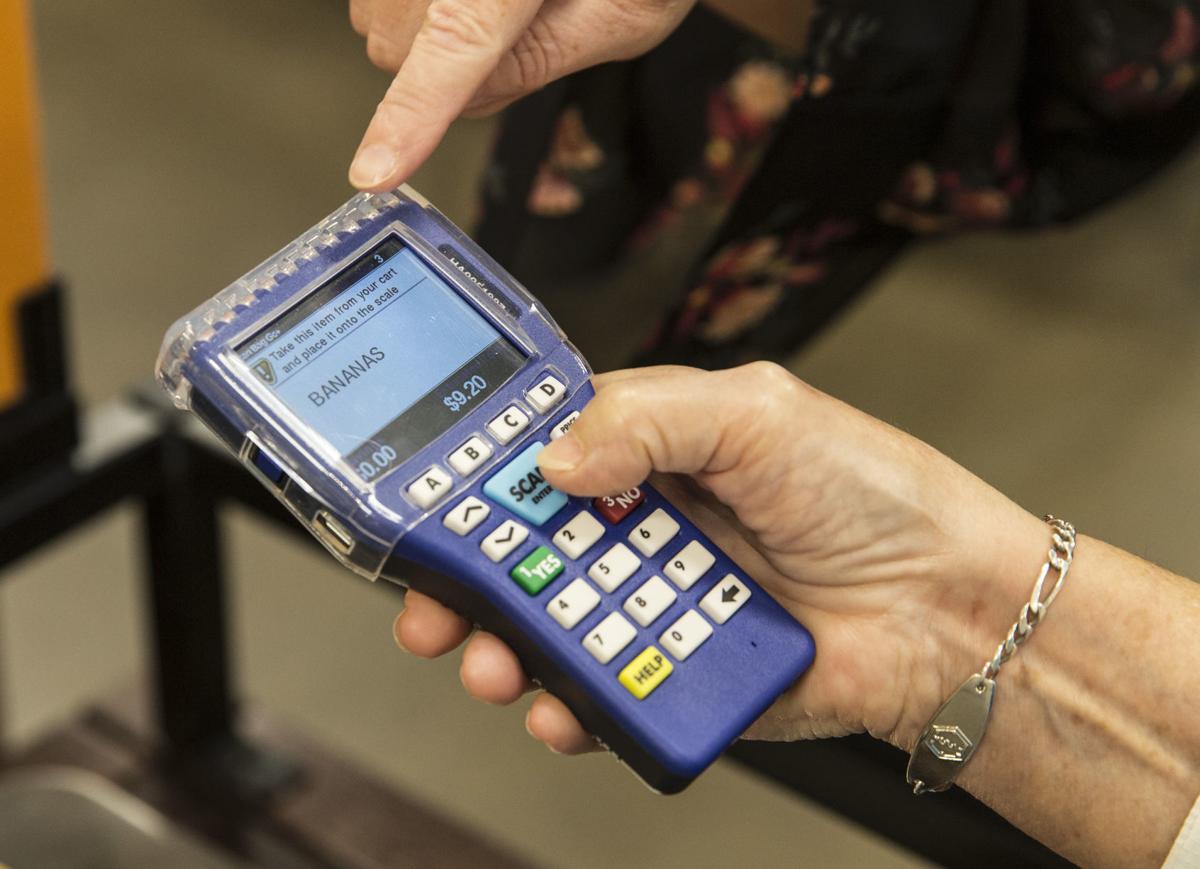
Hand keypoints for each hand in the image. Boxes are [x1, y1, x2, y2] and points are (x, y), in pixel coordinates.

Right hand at [347, 0, 696, 189]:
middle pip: (402, 44)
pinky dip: (415, 7)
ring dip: (427, 30)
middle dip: (447, 64)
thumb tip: (463, 100)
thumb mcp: (625, 14)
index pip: (455, 44)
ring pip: (379, 21)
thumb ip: (543, 60)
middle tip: (514, 28)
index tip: (375, 170)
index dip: (411, 116)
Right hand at [394, 363, 1050, 753]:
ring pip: (550, 626)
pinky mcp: (675, 668)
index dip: (478, 478)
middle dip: (469, 578)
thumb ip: (650, 418)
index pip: (538, 452)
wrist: (943, 611)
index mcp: (653, 448)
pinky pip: (602, 694)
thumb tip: (553, 456)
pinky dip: (571, 707)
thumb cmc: (874, 497)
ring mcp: (655, 598)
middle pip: (525, 548)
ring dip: (506, 648)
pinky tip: (564, 707)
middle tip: (437, 601)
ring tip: (496, 662)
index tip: (430, 503)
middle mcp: (644, 523)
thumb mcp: (760, 414)